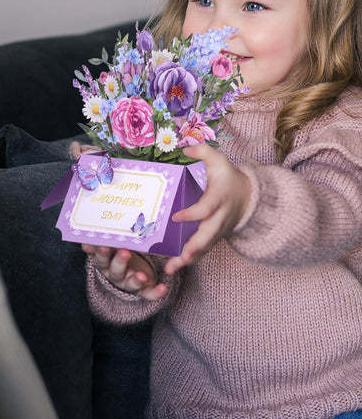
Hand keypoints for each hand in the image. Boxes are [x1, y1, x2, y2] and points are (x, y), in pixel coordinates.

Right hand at [82, 244, 167, 300]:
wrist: (132, 269)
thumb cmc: (120, 251)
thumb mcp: (111, 247)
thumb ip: (102, 242)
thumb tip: (85, 242)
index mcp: (106, 262)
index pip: (100, 258)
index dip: (101, 253)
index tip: (102, 245)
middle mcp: (115, 274)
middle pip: (115, 270)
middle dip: (120, 261)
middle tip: (125, 251)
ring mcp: (128, 283)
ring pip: (130, 284)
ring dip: (136, 280)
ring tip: (142, 276)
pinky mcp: (142, 291)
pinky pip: (148, 294)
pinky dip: (155, 293)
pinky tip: (163, 287)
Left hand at [164, 144, 250, 275]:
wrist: (248, 196)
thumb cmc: (228, 177)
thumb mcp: (219, 160)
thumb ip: (203, 152)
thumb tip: (185, 149)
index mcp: (219, 198)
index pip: (206, 209)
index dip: (193, 214)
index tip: (176, 217)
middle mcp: (219, 218)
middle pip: (207, 236)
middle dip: (194, 248)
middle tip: (179, 257)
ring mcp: (218, 230)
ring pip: (204, 248)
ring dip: (188, 260)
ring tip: (169, 269)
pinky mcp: (214, 237)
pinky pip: (202, 251)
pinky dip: (189, 260)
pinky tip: (173, 267)